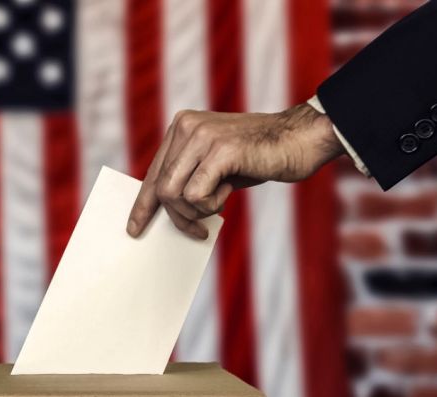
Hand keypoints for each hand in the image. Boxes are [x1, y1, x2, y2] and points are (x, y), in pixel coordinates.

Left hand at [126, 103, 344, 238]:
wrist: (302, 139)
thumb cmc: (260, 157)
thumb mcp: (216, 165)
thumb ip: (190, 178)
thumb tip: (168, 209)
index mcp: (181, 127)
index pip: (153, 173)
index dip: (143, 204)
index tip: (135, 228)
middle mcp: (186, 126)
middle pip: (161, 189)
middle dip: (178, 217)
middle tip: (199, 230)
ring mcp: (202, 135)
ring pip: (173, 194)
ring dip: (197, 212)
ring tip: (221, 202)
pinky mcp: (220, 150)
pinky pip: (196, 195)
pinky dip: (211, 205)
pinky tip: (229, 193)